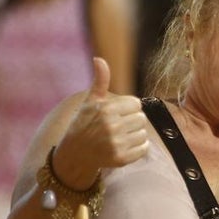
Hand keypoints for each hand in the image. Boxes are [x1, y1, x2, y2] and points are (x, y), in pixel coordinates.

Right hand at [53, 57, 148, 188]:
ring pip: (143, 133)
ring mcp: (116, 143)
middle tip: (117, 127)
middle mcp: (111, 126)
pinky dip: (137, 148)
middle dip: (132, 121)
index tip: (116, 114)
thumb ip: (100, 81)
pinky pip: (143, 148)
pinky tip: (123, 147)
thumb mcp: (90, 101)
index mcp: (106, 109)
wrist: (74, 154)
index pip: (136, 104)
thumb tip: (99, 59)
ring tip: (119, 137)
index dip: (128, 108)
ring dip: (135, 135)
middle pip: (141, 118)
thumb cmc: (84, 123)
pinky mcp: (121, 159)